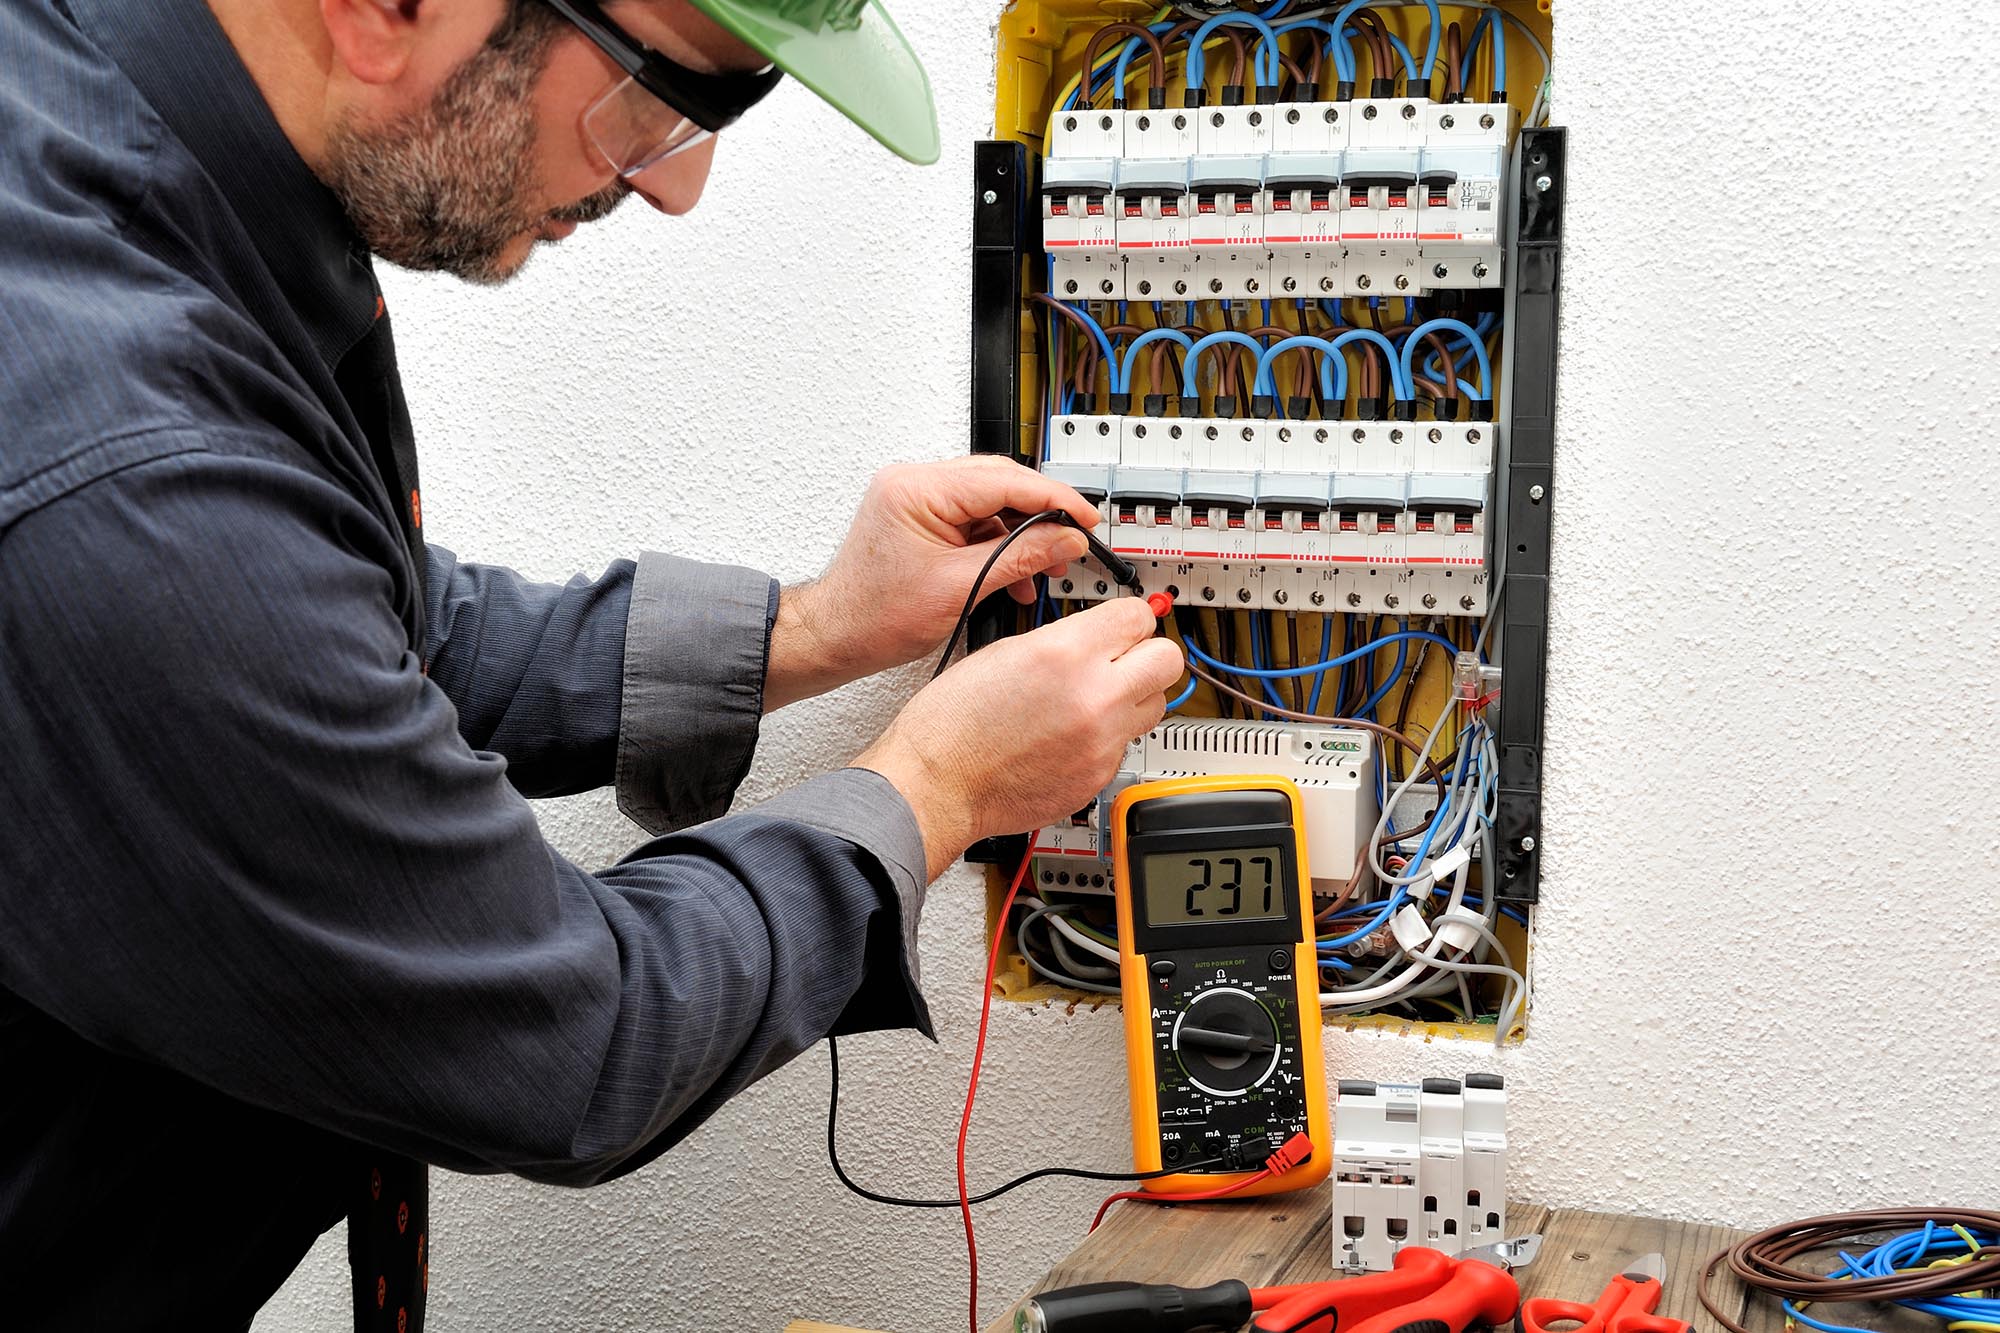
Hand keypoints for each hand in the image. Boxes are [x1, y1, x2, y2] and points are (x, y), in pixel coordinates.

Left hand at [764, 457, 1099, 711]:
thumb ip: (1020, 558)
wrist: (838, 638)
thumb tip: (1065, 540)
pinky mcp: (921, 519)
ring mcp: (916, 499)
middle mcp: (913, 484)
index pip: (1003, 480)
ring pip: (991, 502)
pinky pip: (974, 520)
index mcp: (916, 490)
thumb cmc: (874, 617)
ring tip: (1044, 567)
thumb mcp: (960, 588)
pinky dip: (1000, 545)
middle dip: (1041, 515)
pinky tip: (1016, 574)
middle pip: (1000, 483)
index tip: (1084, 517)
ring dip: (1022, 535)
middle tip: (1073, 539)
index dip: (1053, 500)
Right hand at [855, 598, 1183, 881]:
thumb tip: (1100, 636)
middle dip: (1147, 654)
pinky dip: (1107, 736)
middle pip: (1168, 660)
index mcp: (1066, 654)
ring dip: (1134, 696)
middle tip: (1125, 658)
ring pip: (1157, 705)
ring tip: (1098, 699)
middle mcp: (1094, 697)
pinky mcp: (1099, 776)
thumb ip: (1065, 640)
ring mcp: (1101, 742)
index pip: (1139, 616)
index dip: (1131, 617)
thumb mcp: (1005, 651)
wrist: (937, 783)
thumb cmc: (953, 721)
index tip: (1124, 625)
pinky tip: (1072, 735)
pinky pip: (1126, 744)